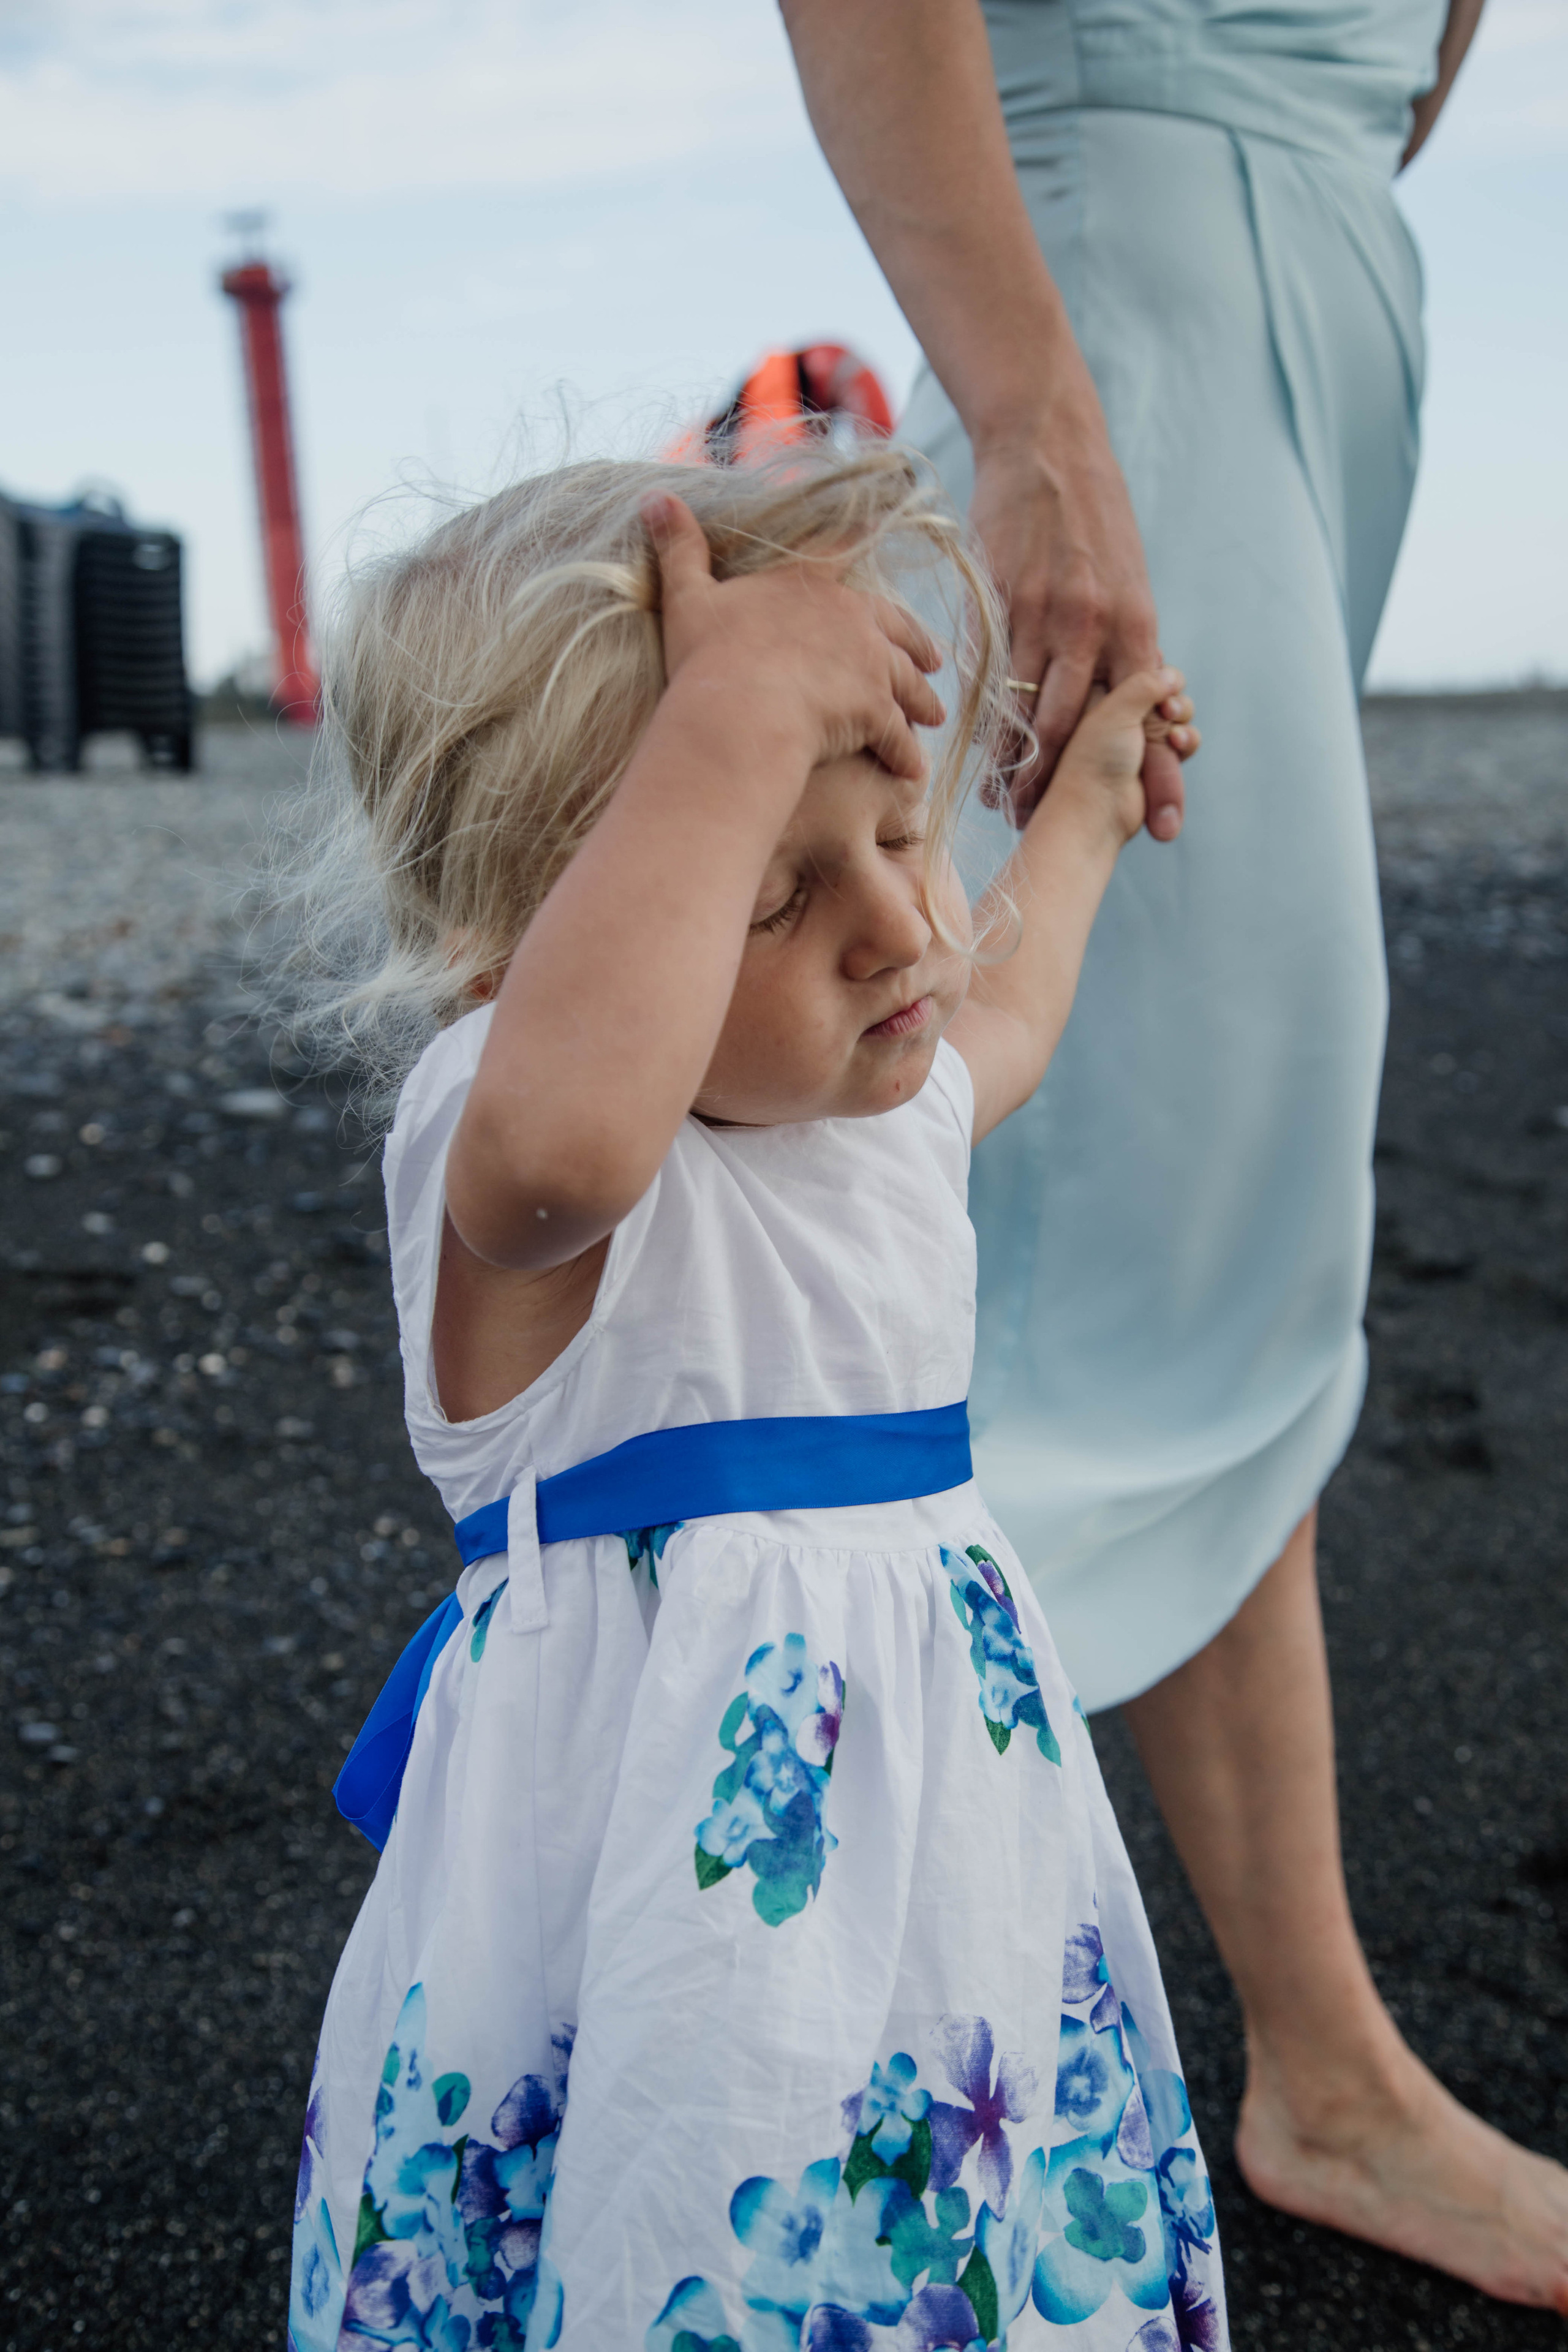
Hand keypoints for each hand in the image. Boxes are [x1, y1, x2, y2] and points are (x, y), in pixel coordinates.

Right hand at [644, 493, 944, 782]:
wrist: (739, 711)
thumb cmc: (710, 658)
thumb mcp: (687, 598)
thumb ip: (679, 548)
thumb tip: (654, 496)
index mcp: (809, 584)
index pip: (843, 557)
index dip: (861, 549)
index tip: (881, 550)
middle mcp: (852, 618)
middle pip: (895, 627)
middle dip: (915, 645)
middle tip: (931, 661)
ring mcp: (870, 664)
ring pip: (908, 683)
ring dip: (922, 700)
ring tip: (932, 716)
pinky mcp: (876, 710)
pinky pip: (899, 736)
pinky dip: (907, 753)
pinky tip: (912, 768)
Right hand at [968, 421, 1184, 838]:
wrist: (1048, 447)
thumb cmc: (1092, 523)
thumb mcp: (1127, 583)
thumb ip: (1129, 647)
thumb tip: (1144, 711)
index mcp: (1137, 625)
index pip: (1150, 719)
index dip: (1158, 776)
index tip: (1162, 828)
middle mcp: (1095, 627)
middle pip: (1081, 732)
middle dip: (1066, 789)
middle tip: (1050, 828)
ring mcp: (1043, 615)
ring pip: (1030, 714)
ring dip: (1018, 769)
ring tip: (1008, 805)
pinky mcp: (998, 603)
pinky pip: (990, 680)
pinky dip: (987, 724)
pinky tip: (982, 755)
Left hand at [1048, 667, 1198, 849]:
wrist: (1095, 814)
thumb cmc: (1095, 760)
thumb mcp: (1116, 709)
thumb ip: (1145, 682)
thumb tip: (1172, 674)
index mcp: (1101, 693)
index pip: (1139, 664)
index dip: (1155, 671)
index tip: (1157, 683)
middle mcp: (1121, 712)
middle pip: (1164, 687)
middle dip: (1172, 698)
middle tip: (1167, 711)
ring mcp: (1139, 737)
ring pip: (1178, 713)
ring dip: (1182, 719)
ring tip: (1172, 736)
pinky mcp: (1155, 760)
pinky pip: (1183, 740)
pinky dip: (1185, 741)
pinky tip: (1177, 746)